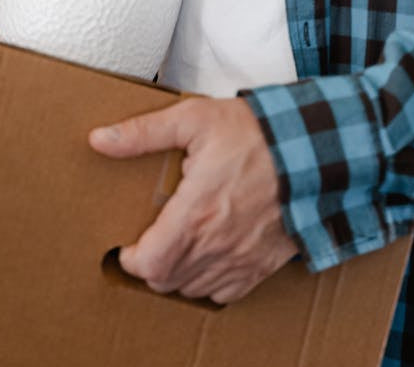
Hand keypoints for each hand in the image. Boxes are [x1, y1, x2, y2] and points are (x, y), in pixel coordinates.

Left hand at [89, 97, 297, 303]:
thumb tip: (100, 140)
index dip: (131, 259)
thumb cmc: (255, 133)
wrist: (313, 149)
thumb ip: (143, 133)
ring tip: (174, 250)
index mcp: (195, 212)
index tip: (127, 245)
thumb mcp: (193, 120)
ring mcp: (242, 258)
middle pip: (166, 282)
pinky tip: (206, 258)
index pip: (149, 264)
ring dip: (177, 276)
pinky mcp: (263, 264)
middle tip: (148, 245)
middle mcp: (217, 244)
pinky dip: (209, 284)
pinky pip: (227, 293)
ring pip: (193, 290)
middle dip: (150, 267)